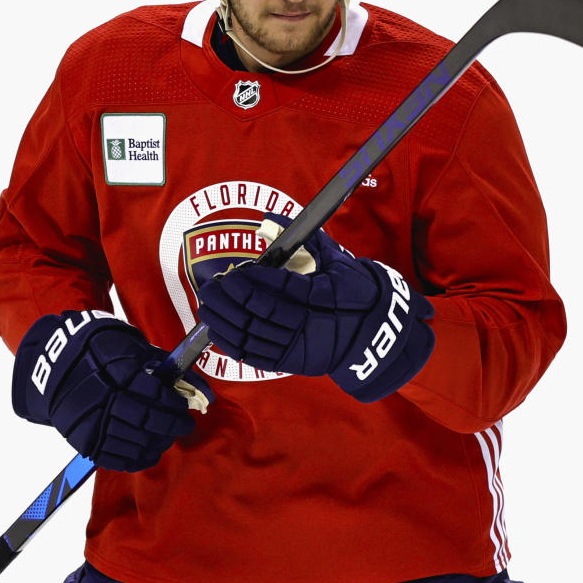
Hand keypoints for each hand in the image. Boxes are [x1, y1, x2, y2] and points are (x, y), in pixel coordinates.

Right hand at [12, 311, 212, 471]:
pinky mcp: (83, 439)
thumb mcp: (134, 348)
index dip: (174, 404)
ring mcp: (91, 421)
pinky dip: (136, 459)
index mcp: (116, 371)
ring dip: (157, 443)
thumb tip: (204, 391)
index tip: (184, 407)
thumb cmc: (102, 352)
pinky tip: (150, 453)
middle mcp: (103, 398)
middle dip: (171, 425)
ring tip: (168, 438)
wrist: (57, 363)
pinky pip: (114, 458)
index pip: (154, 394)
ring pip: (133, 441)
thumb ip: (167, 368)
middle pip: (146, 420)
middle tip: (184, 425)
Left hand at [196, 215, 434, 401]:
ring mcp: (300, 346)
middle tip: (211, 286)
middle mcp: (311, 323)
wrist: (375, 334)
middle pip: (262, 312)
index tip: (234, 272)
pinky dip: (233, 345)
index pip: (282, 287)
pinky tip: (217, 330)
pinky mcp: (293, 363)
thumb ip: (305, 239)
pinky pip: (256, 357)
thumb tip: (271, 219)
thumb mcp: (337, 261)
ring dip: (226, 321)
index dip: (254, 281)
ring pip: (255, 335)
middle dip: (231, 299)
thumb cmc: (355, 292)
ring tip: (208, 306)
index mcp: (323, 295)